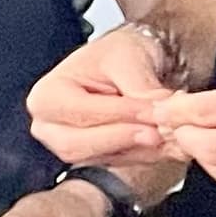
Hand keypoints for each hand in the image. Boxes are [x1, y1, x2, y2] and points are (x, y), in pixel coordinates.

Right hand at [26, 27, 176, 167]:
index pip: (80, 112)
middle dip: (122, 138)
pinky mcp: (92, 157)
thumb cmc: (118, 53)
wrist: (127, 63)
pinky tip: (165, 142)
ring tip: (168, 134)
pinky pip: (117, 163)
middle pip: (78, 145)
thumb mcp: (128, 57)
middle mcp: (50, 126)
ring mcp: (68, 145)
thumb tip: (160, 111)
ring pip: (99, 159)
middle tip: (158, 131)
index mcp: (47, 96)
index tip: (152, 110)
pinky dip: (143, 154)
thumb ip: (140, 86)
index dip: (118, 114)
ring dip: (136, 149)